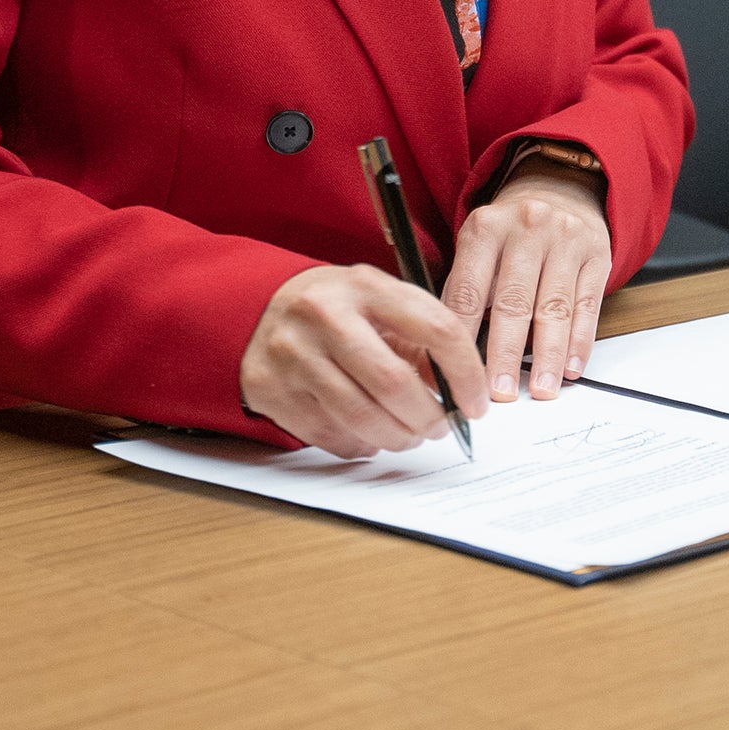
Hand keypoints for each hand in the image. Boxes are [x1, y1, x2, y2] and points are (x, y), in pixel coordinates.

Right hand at [240, 264, 488, 458]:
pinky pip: (330, 434)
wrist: (251, 309)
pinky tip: (368, 435)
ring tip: (409, 436)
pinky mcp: (272, 391)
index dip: (466, 372)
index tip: (477, 400)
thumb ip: (420, 339)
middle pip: (394, 383)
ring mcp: (293, 355)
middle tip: (440, 427)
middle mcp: (325, 316)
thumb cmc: (333, 308)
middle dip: (428, 417)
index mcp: (365, 286)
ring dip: (398, 438)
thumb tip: (462, 390)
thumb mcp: (377, 302)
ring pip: (362, 418)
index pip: (436, 328)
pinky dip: (360, 443)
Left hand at [445, 166, 612, 401]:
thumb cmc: (510, 234)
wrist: (560, 189)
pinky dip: (579, 341)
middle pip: (513, 302)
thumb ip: (465, 292)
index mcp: (485, 228)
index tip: (457, 376)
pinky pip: (587, 305)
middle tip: (500, 393)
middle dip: (505, 354)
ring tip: (541, 389)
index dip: (461, 338)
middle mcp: (526, 228)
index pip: (468, 291)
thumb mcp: (478, 246)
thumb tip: (448, 355)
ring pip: (554, 307)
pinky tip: (571, 367)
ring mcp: (565, 238)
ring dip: (547, 355)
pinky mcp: (597, 252)